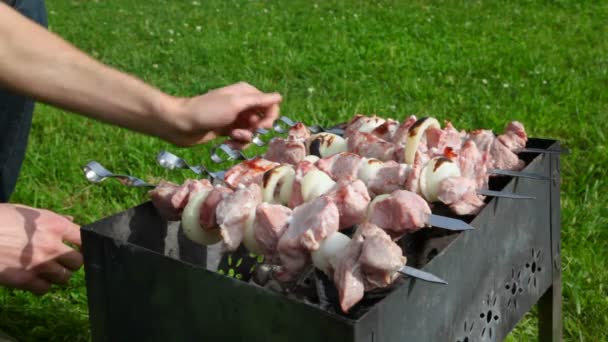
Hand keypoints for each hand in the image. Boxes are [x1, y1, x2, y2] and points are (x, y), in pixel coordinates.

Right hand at [0, 204, 81, 294]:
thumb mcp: (26, 212)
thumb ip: (52, 218)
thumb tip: (71, 219)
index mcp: (54, 225)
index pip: (84, 238)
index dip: (84, 244)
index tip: (78, 247)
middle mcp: (51, 246)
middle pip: (79, 262)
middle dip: (72, 262)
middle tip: (62, 260)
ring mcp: (39, 264)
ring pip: (64, 278)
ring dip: (58, 275)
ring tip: (47, 269)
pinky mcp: (24, 280)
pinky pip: (45, 289)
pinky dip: (41, 286)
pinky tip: (33, 278)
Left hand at [167, 82, 281, 146]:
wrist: (182, 124)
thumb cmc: (208, 111)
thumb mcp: (236, 104)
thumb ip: (259, 100)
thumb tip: (279, 96)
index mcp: (246, 93)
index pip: (270, 105)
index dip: (270, 117)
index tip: (262, 126)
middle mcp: (242, 104)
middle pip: (263, 119)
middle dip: (257, 129)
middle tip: (246, 132)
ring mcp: (235, 118)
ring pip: (253, 131)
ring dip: (246, 138)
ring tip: (233, 138)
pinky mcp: (228, 131)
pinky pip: (242, 139)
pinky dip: (238, 143)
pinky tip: (229, 144)